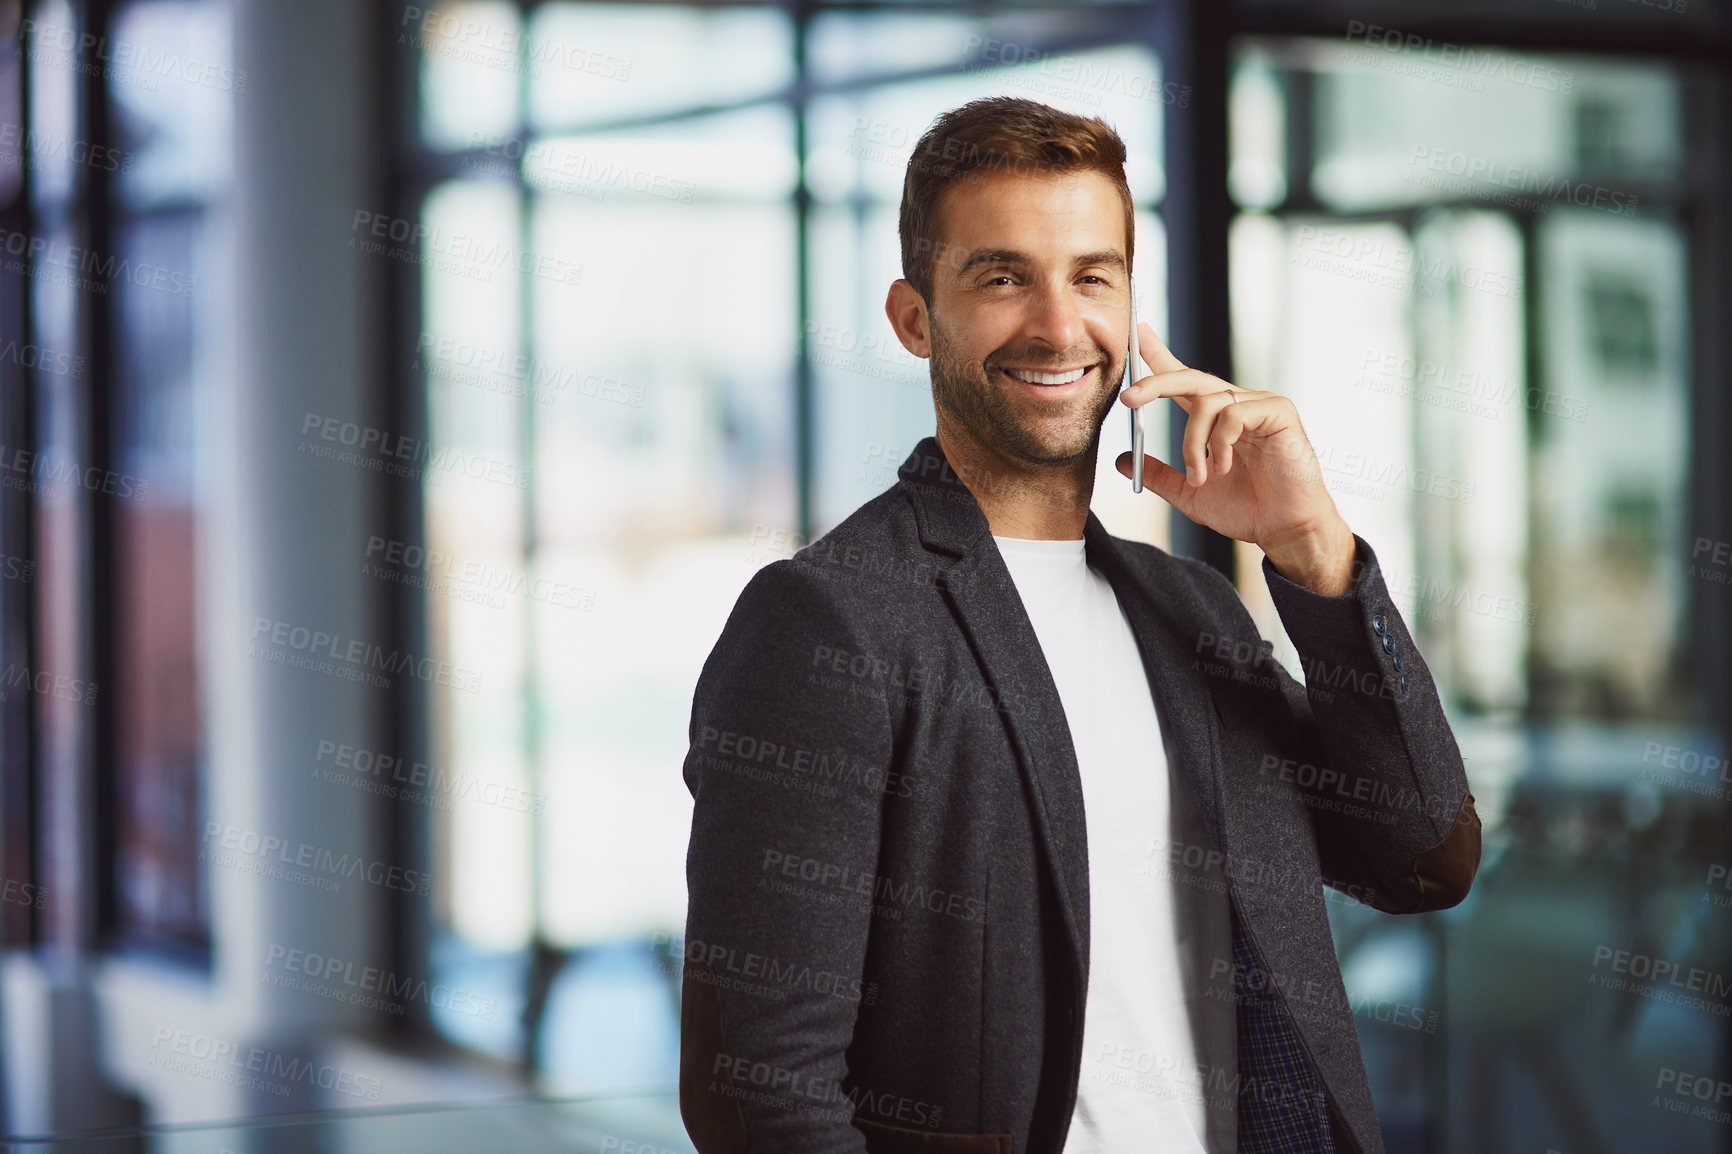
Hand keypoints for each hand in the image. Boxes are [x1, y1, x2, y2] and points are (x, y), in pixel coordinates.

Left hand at [1115, 322, 1355, 594]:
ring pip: (1208, 401)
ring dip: (1193, 442)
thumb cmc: (1248, 510)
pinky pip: (1236, 413)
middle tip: (1128, 398)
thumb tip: (1121, 460)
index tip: (1138, 333)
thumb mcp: (1191, 495)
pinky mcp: (1279, 413)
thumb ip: (1159, 475)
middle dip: (1156, 383)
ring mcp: (1258, 406)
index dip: (1160, 356)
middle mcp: (1235, 405)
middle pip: (1190, 378)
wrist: (1285, 530)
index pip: (1183, 381)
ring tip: (1200, 475)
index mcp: (1215, 419)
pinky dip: (1221, 441)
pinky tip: (1225, 466)